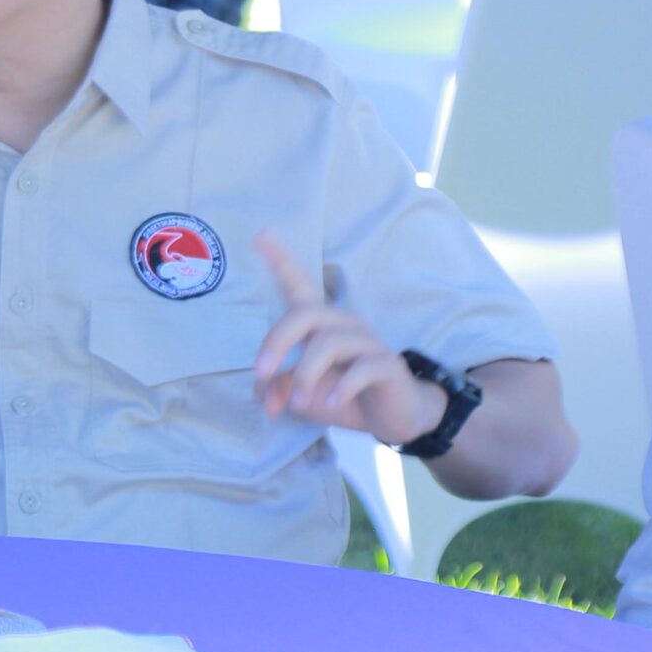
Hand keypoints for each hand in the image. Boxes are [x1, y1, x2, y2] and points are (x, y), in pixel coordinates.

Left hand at [251, 232, 445, 445]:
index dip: (281, 260)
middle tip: (260, 373)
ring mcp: (368, 342)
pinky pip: (363, 368)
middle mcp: (344, 324)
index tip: (261, 234)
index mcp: (320, 324)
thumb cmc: (341, 395)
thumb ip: (275, 390)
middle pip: (305, 313)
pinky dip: (342, 387)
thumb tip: (261, 395)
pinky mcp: (388, 365)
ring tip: (298, 403)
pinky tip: (333, 402)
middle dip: (277, 342)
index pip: (299, 285)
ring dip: (305, 375)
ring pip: (329, 343)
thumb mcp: (299, 394)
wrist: (391, 416)